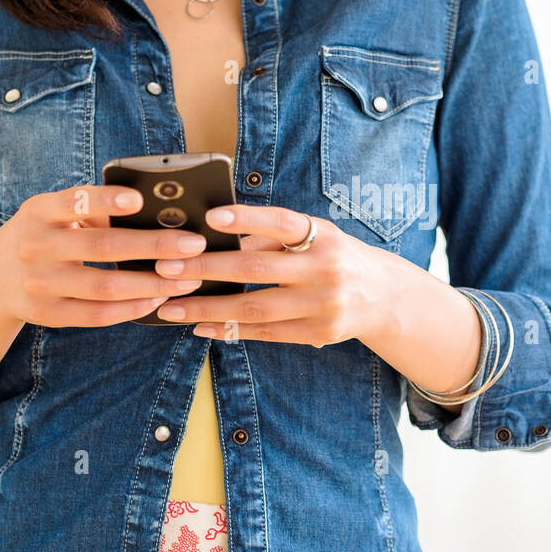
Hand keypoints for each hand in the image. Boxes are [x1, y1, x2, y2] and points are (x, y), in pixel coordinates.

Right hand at [0, 184, 208, 328]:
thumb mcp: (53, 214)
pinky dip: (131, 308)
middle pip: (102, 246)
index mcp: (39, 211)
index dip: (106, 201)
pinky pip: (95, 314)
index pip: (74, 201)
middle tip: (194, 244)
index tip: (139, 200)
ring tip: (187, 278)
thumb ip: (92, 210)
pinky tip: (158, 300)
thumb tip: (153, 212)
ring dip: (152, 283)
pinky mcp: (45, 314)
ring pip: (104, 286)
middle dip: (154, 246)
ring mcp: (38, 283)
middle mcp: (35, 245)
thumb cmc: (42, 236)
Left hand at [152, 204, 402, 347]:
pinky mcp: (318, 333)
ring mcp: (322, 305)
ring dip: (208, 308)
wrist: (384, 296)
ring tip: (170, 307)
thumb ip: (273, 238)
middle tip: (166, 268)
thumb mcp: (316, 236)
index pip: (281, 223)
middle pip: (256, 270)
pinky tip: (200, 325)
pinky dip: (230, 330)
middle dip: (206, 269)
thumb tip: (217, 240)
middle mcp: (325, 269)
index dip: (247, 219)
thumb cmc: (335, 257)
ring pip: (254, 309)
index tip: (211, 217)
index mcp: (323, 236)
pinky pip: (265, 333)